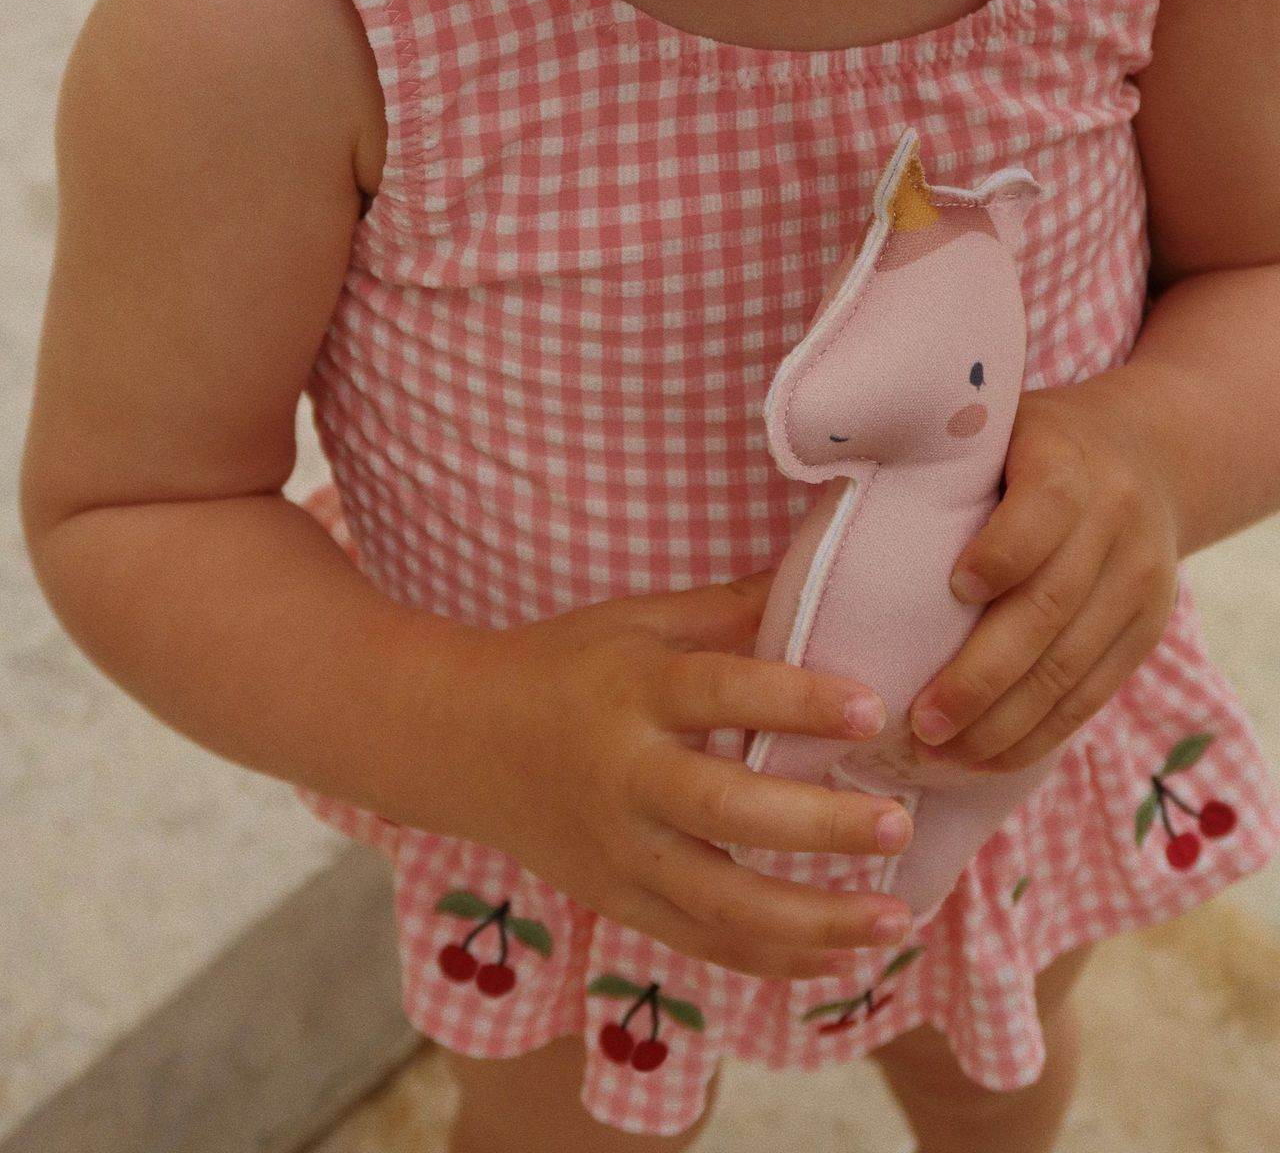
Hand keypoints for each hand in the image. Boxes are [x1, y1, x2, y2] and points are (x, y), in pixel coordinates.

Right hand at [458, 571, 916, 978]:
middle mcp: (626, 776)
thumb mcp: (637, 620)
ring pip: (721, 905)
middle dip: (819, 826)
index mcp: (635, 691)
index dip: (798, 699)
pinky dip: (773, 961)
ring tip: (895, 917)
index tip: (872, 707)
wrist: (459, 740)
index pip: (722, 694)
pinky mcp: (617, 901)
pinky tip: (840, 959)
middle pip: (727, 812)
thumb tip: (823, 576)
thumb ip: (728, 609)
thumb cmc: (564, 664)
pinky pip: (702, 944)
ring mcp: (620, 851)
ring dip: (814, 920)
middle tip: (897, 822)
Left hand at [906, 374, 1181, 773]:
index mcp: (1066, 460)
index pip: (1045, 507)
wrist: (1149, 456)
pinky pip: (1092, 694)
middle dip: (983, 674)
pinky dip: (1038, 733)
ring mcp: (1139, 580)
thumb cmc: (1029, 448)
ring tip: (942, 752)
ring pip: (1071, 666)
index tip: (955, 588)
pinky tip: (987, 757)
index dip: (1004, 551)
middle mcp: (1114, 519)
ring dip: (1005, 721)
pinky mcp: (1147, 630)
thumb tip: (829, 494)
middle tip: (921, 719)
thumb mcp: (994, 428)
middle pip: (1050, 606)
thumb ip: (935, 463)